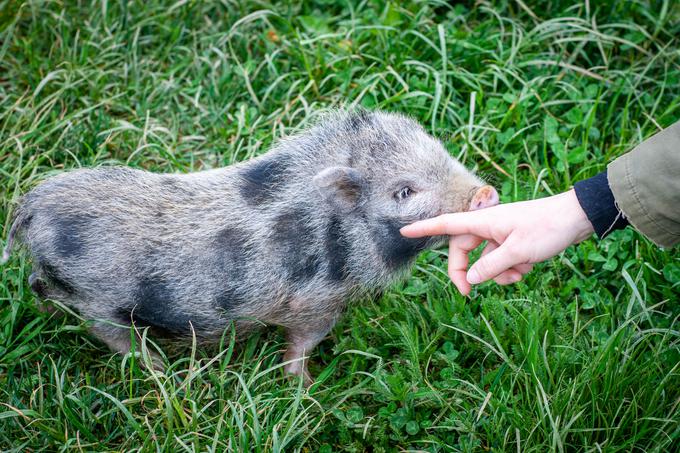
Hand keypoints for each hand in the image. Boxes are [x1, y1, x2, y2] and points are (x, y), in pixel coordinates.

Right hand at [400, 190, 593, 294]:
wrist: (576, 219)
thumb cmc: (547, 228)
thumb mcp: (517, 252)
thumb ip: (491, 267)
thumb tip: (471, 279)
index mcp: (483, 222)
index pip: (446, 225)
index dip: (424, 228)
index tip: (404, 231)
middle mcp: (488, 227)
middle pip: (464, 252)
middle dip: (470, 273)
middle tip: (470, 294)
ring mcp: (500, 234)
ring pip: (485, 260)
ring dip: (498, 273)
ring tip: (519, 274)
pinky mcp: (512, 241)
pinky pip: (501, 260)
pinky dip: (511, 268)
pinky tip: (528, 268)